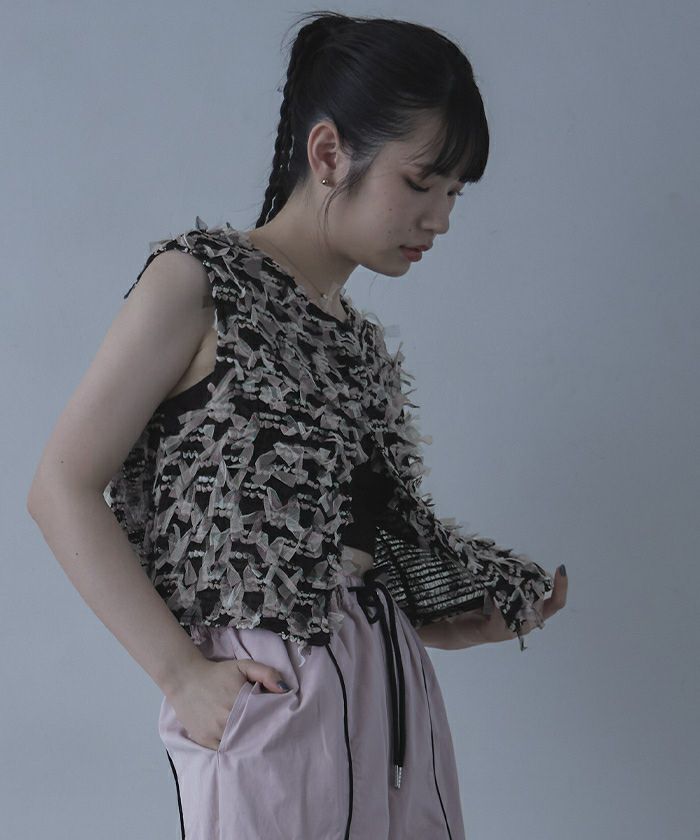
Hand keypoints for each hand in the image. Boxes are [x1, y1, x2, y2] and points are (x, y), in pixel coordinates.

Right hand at [166, 656, 291, 749]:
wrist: (185, 679)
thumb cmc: (217, 673)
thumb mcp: (243, 665)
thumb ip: (266, 674)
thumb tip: (285, 690)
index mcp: (240, 701)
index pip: (265, 718)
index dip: (273, 721)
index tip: (279, 723)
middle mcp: (227, 719)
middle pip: (253, 733)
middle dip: (262, 734)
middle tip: (270, 734)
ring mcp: (215, 732)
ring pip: (239, 745)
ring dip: (248, 744)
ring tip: (256, 742)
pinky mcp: (205, 740)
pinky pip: (224, 750)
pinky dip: (232, 749)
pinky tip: (239, 744)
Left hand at [440, 566, 568, 649]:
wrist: (458, 629)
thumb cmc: (480, 608)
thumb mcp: (501, 591)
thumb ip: (512, 581)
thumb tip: (517, 560)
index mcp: (531, 614)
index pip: (555, 603)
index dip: (561, 587)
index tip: (562, 568)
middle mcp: (525, 624)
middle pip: (537, 600)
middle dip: (529, 580)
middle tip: (516, 565)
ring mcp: (511, 631)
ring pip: (521, 606)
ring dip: (514, 589)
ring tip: (504, 575)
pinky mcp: (494, 632)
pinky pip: (502, 613)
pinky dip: (498, 599)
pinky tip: (491, 590)